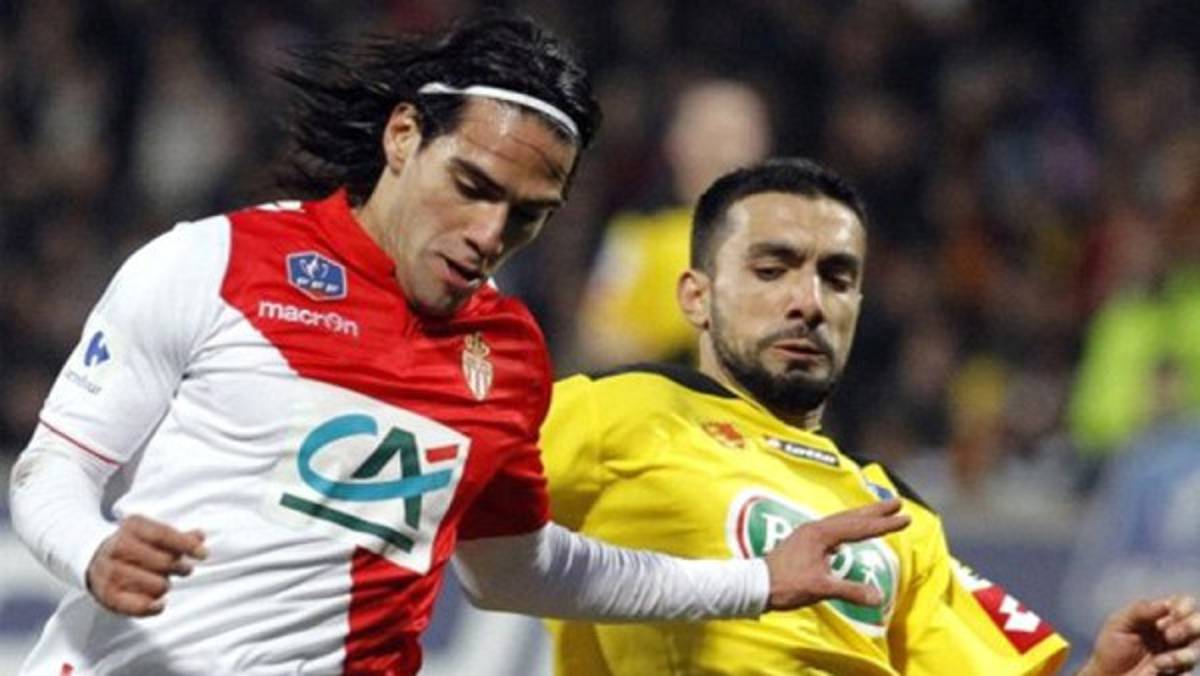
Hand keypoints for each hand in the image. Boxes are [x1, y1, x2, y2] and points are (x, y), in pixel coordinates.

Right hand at [86, 514, 207, 616]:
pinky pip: (139, 606)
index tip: (203, 554)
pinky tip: (159, 603)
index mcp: (132, 527)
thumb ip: (179, 537)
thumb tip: (200, 537)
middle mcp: (118, 547)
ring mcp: (110, 571)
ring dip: (165, 585)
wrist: (92, 556)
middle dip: (179, 567)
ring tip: (162, 581)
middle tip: (184, 569)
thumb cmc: (132, 545)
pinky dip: (153, 607)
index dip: (186, 545)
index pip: (163, 535)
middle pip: (163, 561)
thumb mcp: (153, 533)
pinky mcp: (106, 594)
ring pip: (156, 584)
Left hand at [763, 498, 909, 609]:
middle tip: (898, 501)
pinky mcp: (805, 542)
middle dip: (876, 510)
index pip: (860, 528)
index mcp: (821, 535)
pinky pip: (834, 529)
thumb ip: (850, 591)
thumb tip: (878, 597)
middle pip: (852, 516)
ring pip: (842, 520)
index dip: (885, 524)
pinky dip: (848, 526)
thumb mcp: (820, 589)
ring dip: (862, 516)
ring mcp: (809, 534)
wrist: (755, 586)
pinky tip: (850, 534)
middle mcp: (816, 529)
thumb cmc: (785, 585)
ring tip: (880, 512)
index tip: (906, 518)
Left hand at [1079, 595, 1199, 675]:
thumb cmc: (1112, 647)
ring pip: (1196, 651)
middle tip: (1168, 636)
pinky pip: (1187, 674)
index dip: (1185, 606)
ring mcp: (1178, 656)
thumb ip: (1139, 611)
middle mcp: (1175, 635)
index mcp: (1161, 618)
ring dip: (1182, 655)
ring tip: (1159, 662)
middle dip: (1190, 627)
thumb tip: (1166, 604)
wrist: (1106, 675)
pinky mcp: (1176, 674)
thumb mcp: (1119, 624)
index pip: (1185, 604)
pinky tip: (1158, 671)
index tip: (1175, 612)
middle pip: (1198, 625)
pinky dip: (1177, 673)